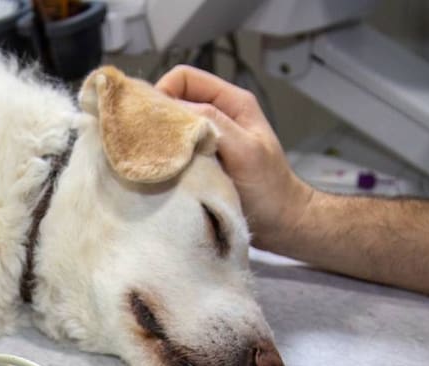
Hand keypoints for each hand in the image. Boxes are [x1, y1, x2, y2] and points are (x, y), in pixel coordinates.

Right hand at [155, 66, 313, 251]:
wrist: (281, 223)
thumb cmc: (270, 188)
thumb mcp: (245, 151)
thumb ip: (215, 124)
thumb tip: (175, 109)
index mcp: (232, 102)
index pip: (184, 77)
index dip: (163, 92)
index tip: (152, 121)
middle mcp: (218, 115)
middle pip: (174, 99)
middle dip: (158, 116)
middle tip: (148, 142)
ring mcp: (208, 138)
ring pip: (172, 126)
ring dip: (161, 140)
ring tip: (154, 159)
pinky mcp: (201, 161)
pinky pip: (175, 150)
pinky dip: (166, 158)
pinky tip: (163, 171)